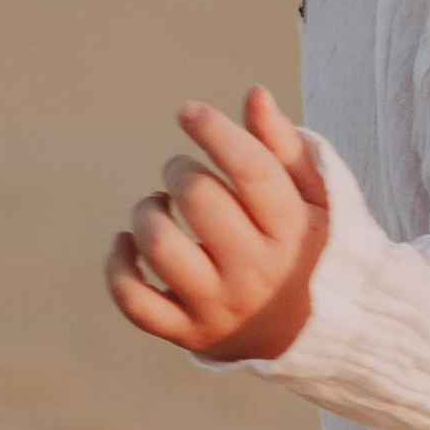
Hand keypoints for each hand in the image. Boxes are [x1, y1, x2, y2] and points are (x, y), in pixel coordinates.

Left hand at [105, 86, 328, 362]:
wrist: (310, 335)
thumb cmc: (304, 247)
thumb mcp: (312, 198)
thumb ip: (283, 148)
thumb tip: (253, 94)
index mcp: (291, 231)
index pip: (251, 170)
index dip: (214, 130)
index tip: (189, 111)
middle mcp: (255, 272)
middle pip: (200, 200)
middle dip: (179, 170)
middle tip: (181, 172)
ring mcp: (219, 307)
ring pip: (160, 248)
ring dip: (146, 213)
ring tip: (159, 206)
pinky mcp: (188, 333)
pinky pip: (134, 302)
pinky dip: (118, 267)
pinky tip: (127, 243)